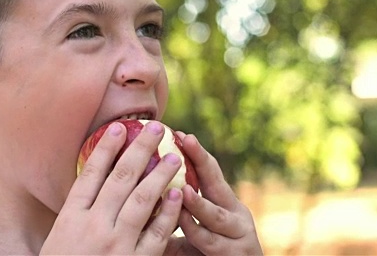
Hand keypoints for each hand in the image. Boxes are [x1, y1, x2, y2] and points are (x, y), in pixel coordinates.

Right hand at [41, 121, 183, 254]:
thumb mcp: (59, 238)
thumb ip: (78, 212)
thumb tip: (95, 181)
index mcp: (70, 218)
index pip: (90, 174)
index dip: (106, 148)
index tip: (120, 127)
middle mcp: (93, 227)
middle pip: (119, 179)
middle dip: (139, 150)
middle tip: (155, 129)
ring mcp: (116, 245)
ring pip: (142, 201)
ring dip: (160, 175)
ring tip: (173, 156)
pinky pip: (157, 234)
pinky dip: (168, 212)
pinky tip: (178, 194)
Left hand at [165, 132, 262, 255]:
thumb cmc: (206, 255)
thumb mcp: (192, 231)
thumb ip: (171, 215)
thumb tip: (137, 193)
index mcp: (225, 204)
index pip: (210, 172)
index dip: (197, 152)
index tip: (180, 133)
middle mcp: (236, 216)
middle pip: (216, 184)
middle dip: (201, 161)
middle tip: (187, 141)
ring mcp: (239, 235)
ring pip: (216, 216)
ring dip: (198, 203)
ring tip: (184, 191)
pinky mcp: (238, 255)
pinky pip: (212, 242)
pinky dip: (197, 232)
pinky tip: (183, 221)